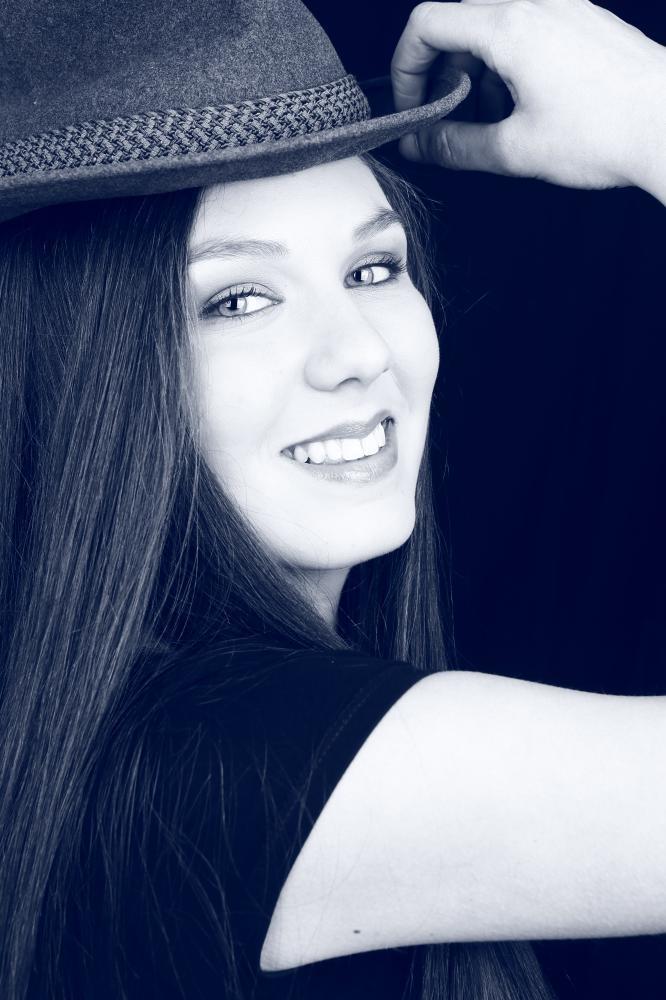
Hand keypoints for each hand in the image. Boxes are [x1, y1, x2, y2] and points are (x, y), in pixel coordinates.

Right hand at [391, 0, 665, 199]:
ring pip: (491, 22)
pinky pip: (526, 24)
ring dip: (475, 67)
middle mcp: (534, 2)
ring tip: (490, 118)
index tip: (413, 106)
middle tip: (447, 116)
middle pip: (457, 20)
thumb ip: (455, 146)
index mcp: (509, 26)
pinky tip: (523, 104)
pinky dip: (508, 59)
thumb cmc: (606, 131)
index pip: (427, 24)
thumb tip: (419, 145)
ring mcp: (562, 4)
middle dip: (441, 70)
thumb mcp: (516, 149)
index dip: (406, 67)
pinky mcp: (582, 17)